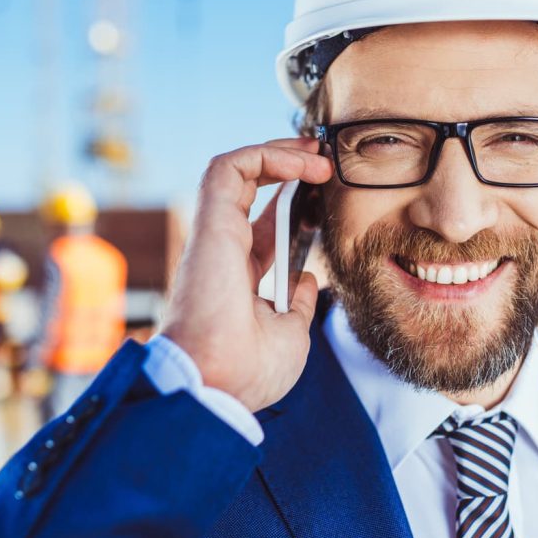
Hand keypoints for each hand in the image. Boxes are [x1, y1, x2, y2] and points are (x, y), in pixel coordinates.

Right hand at [161, 138, 333, 412]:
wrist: (217, 383)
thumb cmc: (246, 370)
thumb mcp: (290, 335)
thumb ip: (298, 303)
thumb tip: (307, 281)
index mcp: (239, 277)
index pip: (265, 226)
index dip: (294, 204)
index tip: (326, 196)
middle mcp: (224, 251)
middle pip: (251, 191)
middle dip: (287, 166)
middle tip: (324, 159)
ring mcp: (215, 234)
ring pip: (237, 170)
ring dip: (279, 154)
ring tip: (317, 154)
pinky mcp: (211, 222)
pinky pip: (230, 169)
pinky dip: (264, 156)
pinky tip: (302, 164)